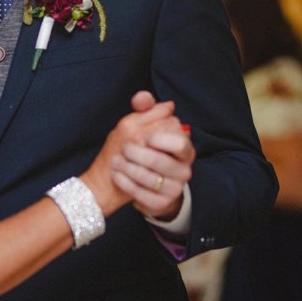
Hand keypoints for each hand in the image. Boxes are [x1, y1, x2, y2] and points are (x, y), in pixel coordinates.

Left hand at [110, 96, 194, 221]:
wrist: (127, 178)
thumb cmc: (135, 148)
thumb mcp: (137, 125)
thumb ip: (143, 109)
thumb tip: (144, 98)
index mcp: (184, 148)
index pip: (180, 142)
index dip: (161, 139)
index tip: (145, 137)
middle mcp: (184, 169)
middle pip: (163, 161)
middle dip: (138, 154)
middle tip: (124, 148)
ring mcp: (175, 188)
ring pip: (151, 179)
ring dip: (129, 168)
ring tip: (117, 161)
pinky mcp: (161, 203)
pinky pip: (143, 195)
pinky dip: (126, 184)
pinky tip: (118, 175)